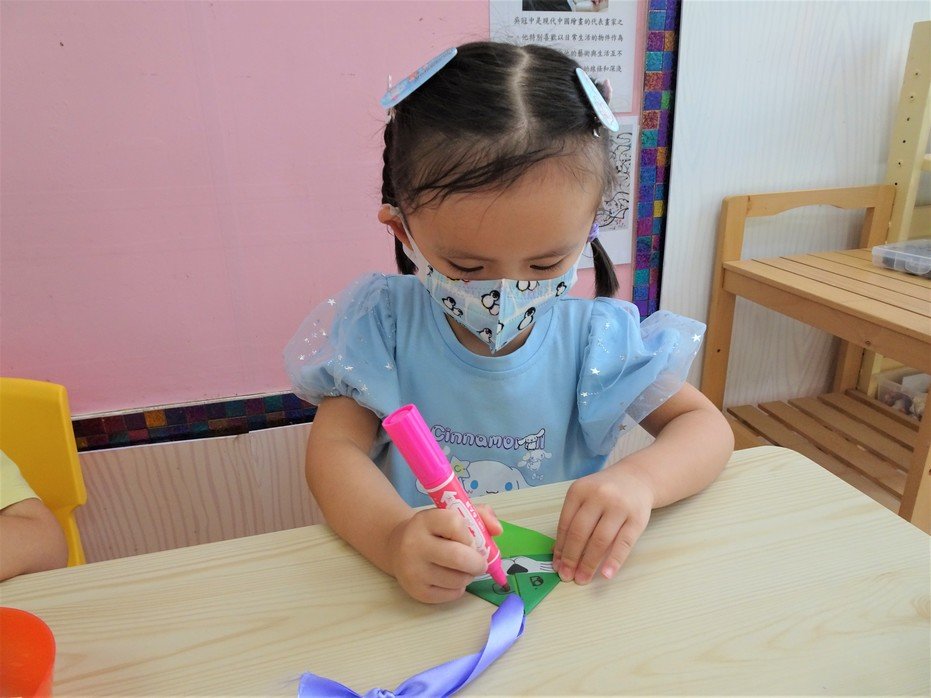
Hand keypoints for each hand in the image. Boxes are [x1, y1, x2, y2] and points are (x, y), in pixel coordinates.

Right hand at [387, 504, 502, 602]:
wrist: (397, 548)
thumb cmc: (433, 530)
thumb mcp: (451, 514)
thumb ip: (479, 516)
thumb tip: (498, 530)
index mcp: (425, 520)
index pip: (455, 524)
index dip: (471, 534)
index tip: (472, 540)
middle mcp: (414, 544)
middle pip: (459, 557)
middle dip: (478, 562)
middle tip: (480, 563)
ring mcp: (414, 570)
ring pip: (458, 579)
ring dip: (469, 575)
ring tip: (463, 569)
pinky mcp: (417, 591)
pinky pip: (452, 594)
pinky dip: (459, 588)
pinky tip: (451, 579)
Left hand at [552, 466, 653, 583]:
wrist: (637, 478)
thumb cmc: (605, 492)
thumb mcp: (585, 497)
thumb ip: (572, 519)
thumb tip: (558, 553)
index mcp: (579, 490)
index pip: (565, 524)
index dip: (560, 547)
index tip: (557, 566)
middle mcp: (598, 496)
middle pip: (580, 532)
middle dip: (571, 558)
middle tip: (567, 576)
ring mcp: (619, 506)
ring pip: (600, 540)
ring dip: (589, 563)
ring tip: (582, 578)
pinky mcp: (637, 518)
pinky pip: (624, 543)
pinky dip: (614, 561)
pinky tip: (606, 574)